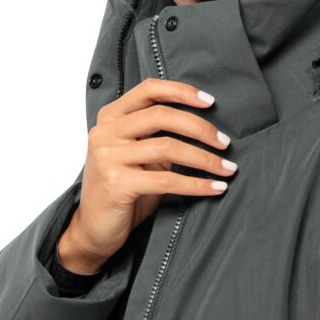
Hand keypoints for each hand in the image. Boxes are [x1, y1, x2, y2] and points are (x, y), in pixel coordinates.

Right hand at [57, 78, 236, 272]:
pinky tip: (215, 188)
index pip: (149, 90)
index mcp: (110, 117)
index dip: (182, 92)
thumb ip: (158, 135)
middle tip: (225, 142)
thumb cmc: (121, 189)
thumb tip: (205, 128)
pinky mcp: (116, 184)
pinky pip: (167, 180)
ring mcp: (108, 157)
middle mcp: (106, 132)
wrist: (93, 228)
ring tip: (227, 168)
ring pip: (168, 147)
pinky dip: (197, 184)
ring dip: (205, 158)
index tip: (210, 102)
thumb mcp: (138, 154)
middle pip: (162, 115)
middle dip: (200, 127)